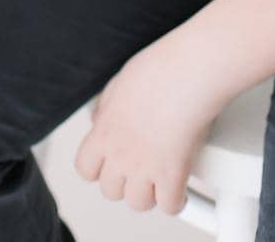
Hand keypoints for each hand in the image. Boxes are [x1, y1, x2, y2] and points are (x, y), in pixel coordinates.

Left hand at [73, 32, 225, 215]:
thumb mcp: (119, 83)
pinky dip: (177, 200)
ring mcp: (146, 168)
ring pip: (139, 203)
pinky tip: (182, 188)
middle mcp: (120, 155)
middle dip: (124, 182)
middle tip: (138, 170)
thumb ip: (107, 106)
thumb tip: (99, 118)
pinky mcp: (173, 174)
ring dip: (150, 195)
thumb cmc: (158, 70)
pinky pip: (170, 205)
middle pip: (111, 191)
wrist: (188, 72)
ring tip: (160, 182)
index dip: (97, 169)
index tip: (109, 163)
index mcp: (104, 132)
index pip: (85, 169)